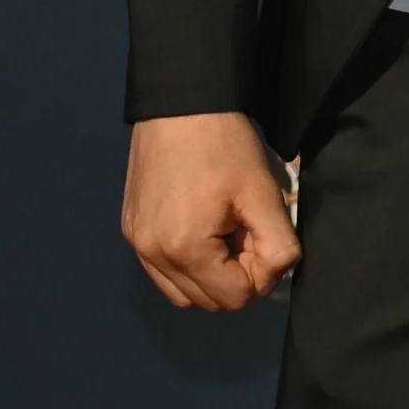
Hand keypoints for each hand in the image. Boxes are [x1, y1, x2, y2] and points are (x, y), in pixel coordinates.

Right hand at [123, 112, 300, 309]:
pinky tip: (203, 228)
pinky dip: (189, 264)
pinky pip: (163, 272)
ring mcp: (136, 245)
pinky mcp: (131, 231)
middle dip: (236, 276)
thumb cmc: (225, 146)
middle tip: (245, 230)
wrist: (180, 106)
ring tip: (225, 230)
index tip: (262, 234)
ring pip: (183, 293)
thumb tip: (271, 277)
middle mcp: (151, 255)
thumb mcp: (263, 194)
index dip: (260, 273)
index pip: (235, 298)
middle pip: (208, 302)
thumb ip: (277, 245)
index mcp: (183, 249)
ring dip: (212, 275)